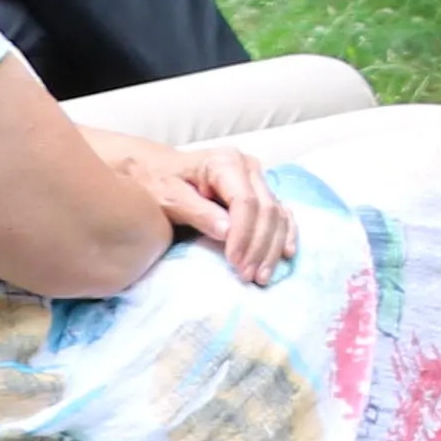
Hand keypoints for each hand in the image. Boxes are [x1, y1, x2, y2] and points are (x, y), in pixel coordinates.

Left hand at [116, 140, 298, 286]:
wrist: (155, 168)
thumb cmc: (157, 182)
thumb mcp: (168, 197)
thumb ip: (198, 212)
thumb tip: (227, 232)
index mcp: (225, 163)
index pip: (245, 201)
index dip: (243, 234)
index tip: (234, 262)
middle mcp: (248, 167)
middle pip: (266, 209)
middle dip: (258, 246)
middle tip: (247, 276)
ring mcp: (256, 178)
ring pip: (277, 214)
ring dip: (271, 247)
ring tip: (261, 276)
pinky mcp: (259, 191)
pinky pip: (281, 212)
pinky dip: (284, 233)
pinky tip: (286, 253)